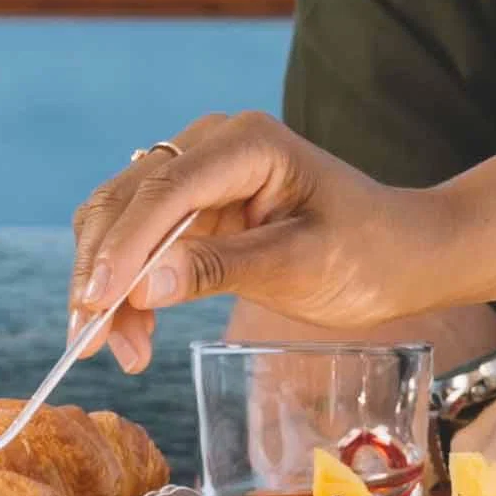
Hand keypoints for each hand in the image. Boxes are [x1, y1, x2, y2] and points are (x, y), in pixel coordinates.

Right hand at [63, 112, 453, 367]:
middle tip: (90, 343)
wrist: (404, 254)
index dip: (123, 247)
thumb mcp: (301, 267)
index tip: (98, 304)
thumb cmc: (370, 253)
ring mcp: (199, 174)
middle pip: (126, 202)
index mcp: (248, 143)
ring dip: (107, 287)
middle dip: (103, 274)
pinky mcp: (195, 209)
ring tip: (118, 352)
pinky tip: (132, 336)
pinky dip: (128, 289)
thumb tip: (142, 284)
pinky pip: (141, 244)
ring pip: (120, 224)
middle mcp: (213, 145)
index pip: (165, 190)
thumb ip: (220, 269)